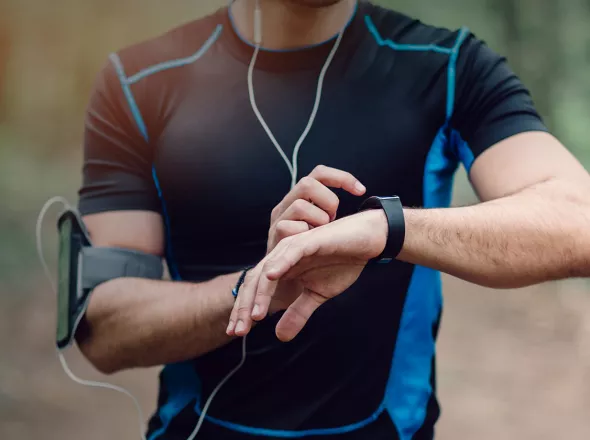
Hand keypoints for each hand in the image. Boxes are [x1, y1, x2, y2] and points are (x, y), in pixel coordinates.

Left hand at [227, 209, 388, 340]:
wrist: (366, 241)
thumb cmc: (341, 263)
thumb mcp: (317, 295)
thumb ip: (298, 313)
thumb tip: (280, 337)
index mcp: (281, 269)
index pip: (255, 291)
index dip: (243, 312)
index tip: (236, 334)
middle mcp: (281, 257)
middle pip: (254, 282)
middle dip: (243, 307)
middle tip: (237, 331)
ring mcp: (293, 247)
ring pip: (268, 270)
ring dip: (260, 293)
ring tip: (255, 315)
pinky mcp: (309, 240)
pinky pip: (291, 252)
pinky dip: (280, 263)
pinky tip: (271, 277)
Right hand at [267, 165, 365, 252]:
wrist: (286, 282)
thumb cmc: (309, 256)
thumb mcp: (320, 229)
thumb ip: (328, 213)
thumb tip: (361, 204)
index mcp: (298, 199)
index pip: (319, 174)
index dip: (341, 178)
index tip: (361, 191)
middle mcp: (286, 205)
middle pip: (307, 183)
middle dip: (327, 201)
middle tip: (332, 219)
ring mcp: (278, 219)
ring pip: (300, 206)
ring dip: (317, 221)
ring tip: (320, 235)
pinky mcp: (275, 235)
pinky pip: (291, 227)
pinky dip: (305, 236)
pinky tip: (310, 246)